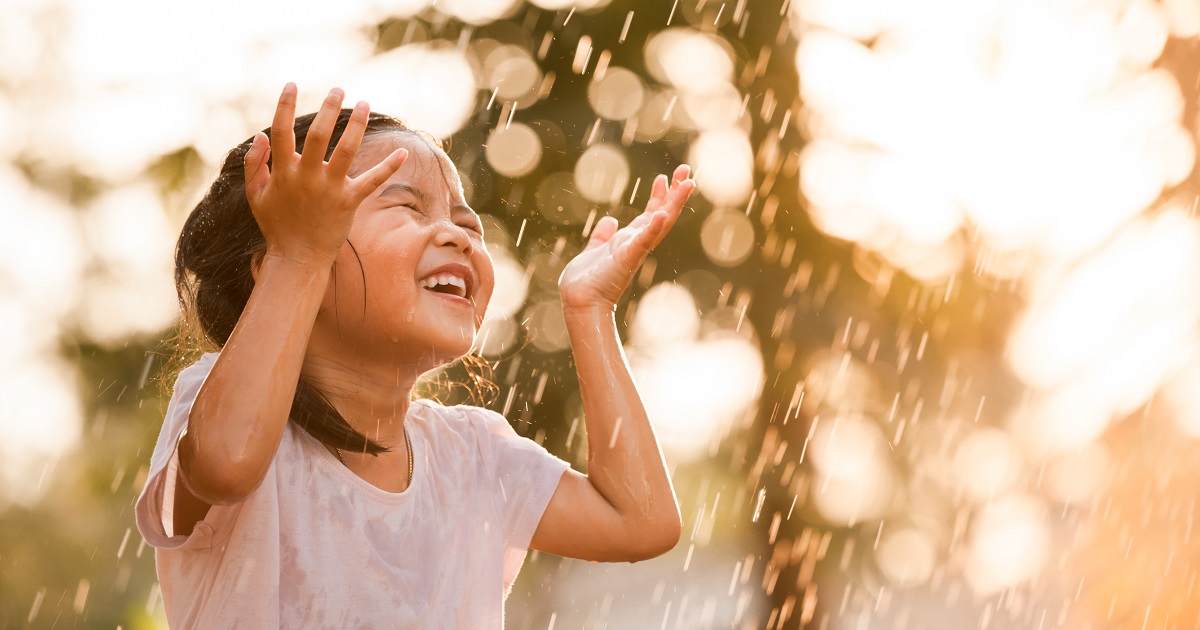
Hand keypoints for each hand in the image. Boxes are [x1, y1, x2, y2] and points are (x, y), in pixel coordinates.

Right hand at [243, 83, 406, 267]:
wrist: (298, 258)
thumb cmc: (277, 225)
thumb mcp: (256, 196)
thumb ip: (255, 165)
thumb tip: (261, 135)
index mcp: (283, 173)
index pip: (281, 132)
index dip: (284, 106)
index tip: (291, 85)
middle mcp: (307, 177)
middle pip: (319, 135)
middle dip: (328, 108)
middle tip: (338, 88)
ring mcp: (330, 189)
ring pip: (347, 150)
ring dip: (357, 125)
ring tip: (364, 104)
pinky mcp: (349, 202)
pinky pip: (372, 181)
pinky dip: (389, 167)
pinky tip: (403, 151)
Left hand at [558, 165, 695, 312]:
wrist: (579, 302)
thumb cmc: (586, 281)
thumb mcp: (595, 250)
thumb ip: (602, 236)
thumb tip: (609, 221)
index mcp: (629, 241)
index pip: (649, 214)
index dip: (658, 196)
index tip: (663, 177)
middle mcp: (636, 244)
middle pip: (661, 213)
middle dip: (674, 192)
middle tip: (686, 170)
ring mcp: (634, 250)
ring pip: (660, 222)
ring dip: (674, 202)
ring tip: (687, 183)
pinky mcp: (627, 257)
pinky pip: (643, 241)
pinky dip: (653, 228)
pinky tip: (660, 214)